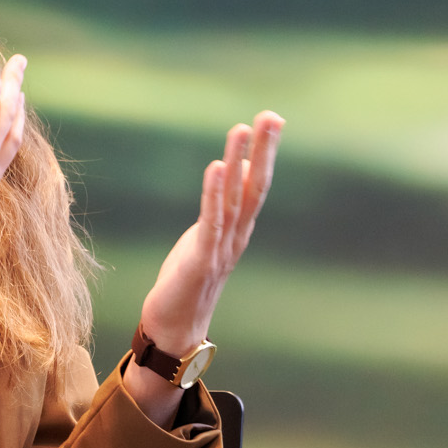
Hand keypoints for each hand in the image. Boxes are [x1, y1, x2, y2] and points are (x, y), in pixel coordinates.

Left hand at [126, 111, 283, 427]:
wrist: (175, 331)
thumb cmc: (186, 284)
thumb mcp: (204, 240)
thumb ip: (218, 212)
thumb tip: (229, 180)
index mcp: (236, 231)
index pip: (255, 184)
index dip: (264, 153)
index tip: (271, 120)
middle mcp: (235, 237)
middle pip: (255, 187)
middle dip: (263, 151)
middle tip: (272, 116)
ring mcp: (220, 249)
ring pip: (236, 200)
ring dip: (240, 163)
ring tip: (243, 129)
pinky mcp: (200, 259)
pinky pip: (211, 221)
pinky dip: (215, 193)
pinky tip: (218, 166)